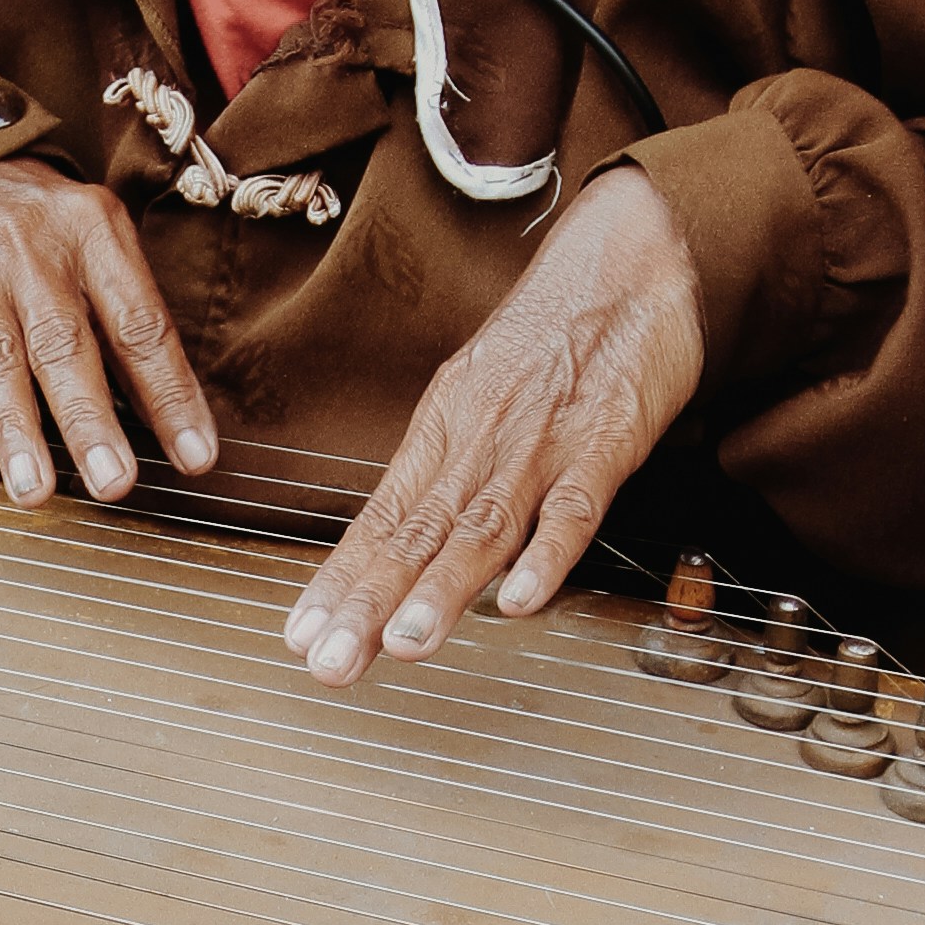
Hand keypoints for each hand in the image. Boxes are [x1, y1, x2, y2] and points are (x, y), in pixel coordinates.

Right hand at [0, 161, 220, 503]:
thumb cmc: (56, 233)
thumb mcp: (109, 250)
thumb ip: (135, 328)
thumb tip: (176, 422)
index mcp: (94, 233)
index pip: (139, 324)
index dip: (169, 395)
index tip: (193, 455)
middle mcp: (32, 251)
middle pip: (62, 344)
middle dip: (88, 421)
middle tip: (112, 483)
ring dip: (17, 431)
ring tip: (35, 489)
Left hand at [285, 161, 705, 681]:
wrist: (624, 262)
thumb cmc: (549, 339)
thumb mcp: (476, 399)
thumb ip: (444, 475)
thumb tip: (395, 544)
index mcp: (442, 434)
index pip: (380, 521)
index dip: (339, 582)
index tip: (301, 636)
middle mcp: (478, 444)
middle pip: (417, 534)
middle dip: (368, 604)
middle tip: (330, 662)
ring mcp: (539, 446)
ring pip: (483, 527)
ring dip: (442, 591)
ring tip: (404, 644)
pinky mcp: (603, 444)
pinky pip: (574, 507)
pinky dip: (547, 555)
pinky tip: (520, 600)